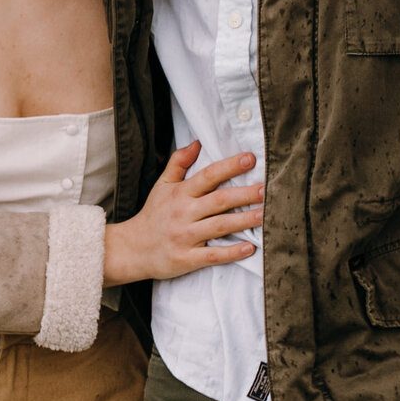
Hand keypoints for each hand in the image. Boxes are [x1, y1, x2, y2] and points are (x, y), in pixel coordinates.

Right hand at [102, 142, 263, 285]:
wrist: (132, 248)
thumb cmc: (153, 215)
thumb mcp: (162, 185)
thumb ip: (179, 162)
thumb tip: (198, 142)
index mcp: (180, 193)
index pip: (208, 176)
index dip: (229, 167)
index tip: (250, 159)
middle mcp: (183, 213)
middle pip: (219, 200)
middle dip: (244, 194)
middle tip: (266, 189)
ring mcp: (185, 237)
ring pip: (219, 226)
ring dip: (244, 220)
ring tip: (265, 214)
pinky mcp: (186, 258)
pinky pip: (212, 256)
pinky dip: (231, 252)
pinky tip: (250, 248)